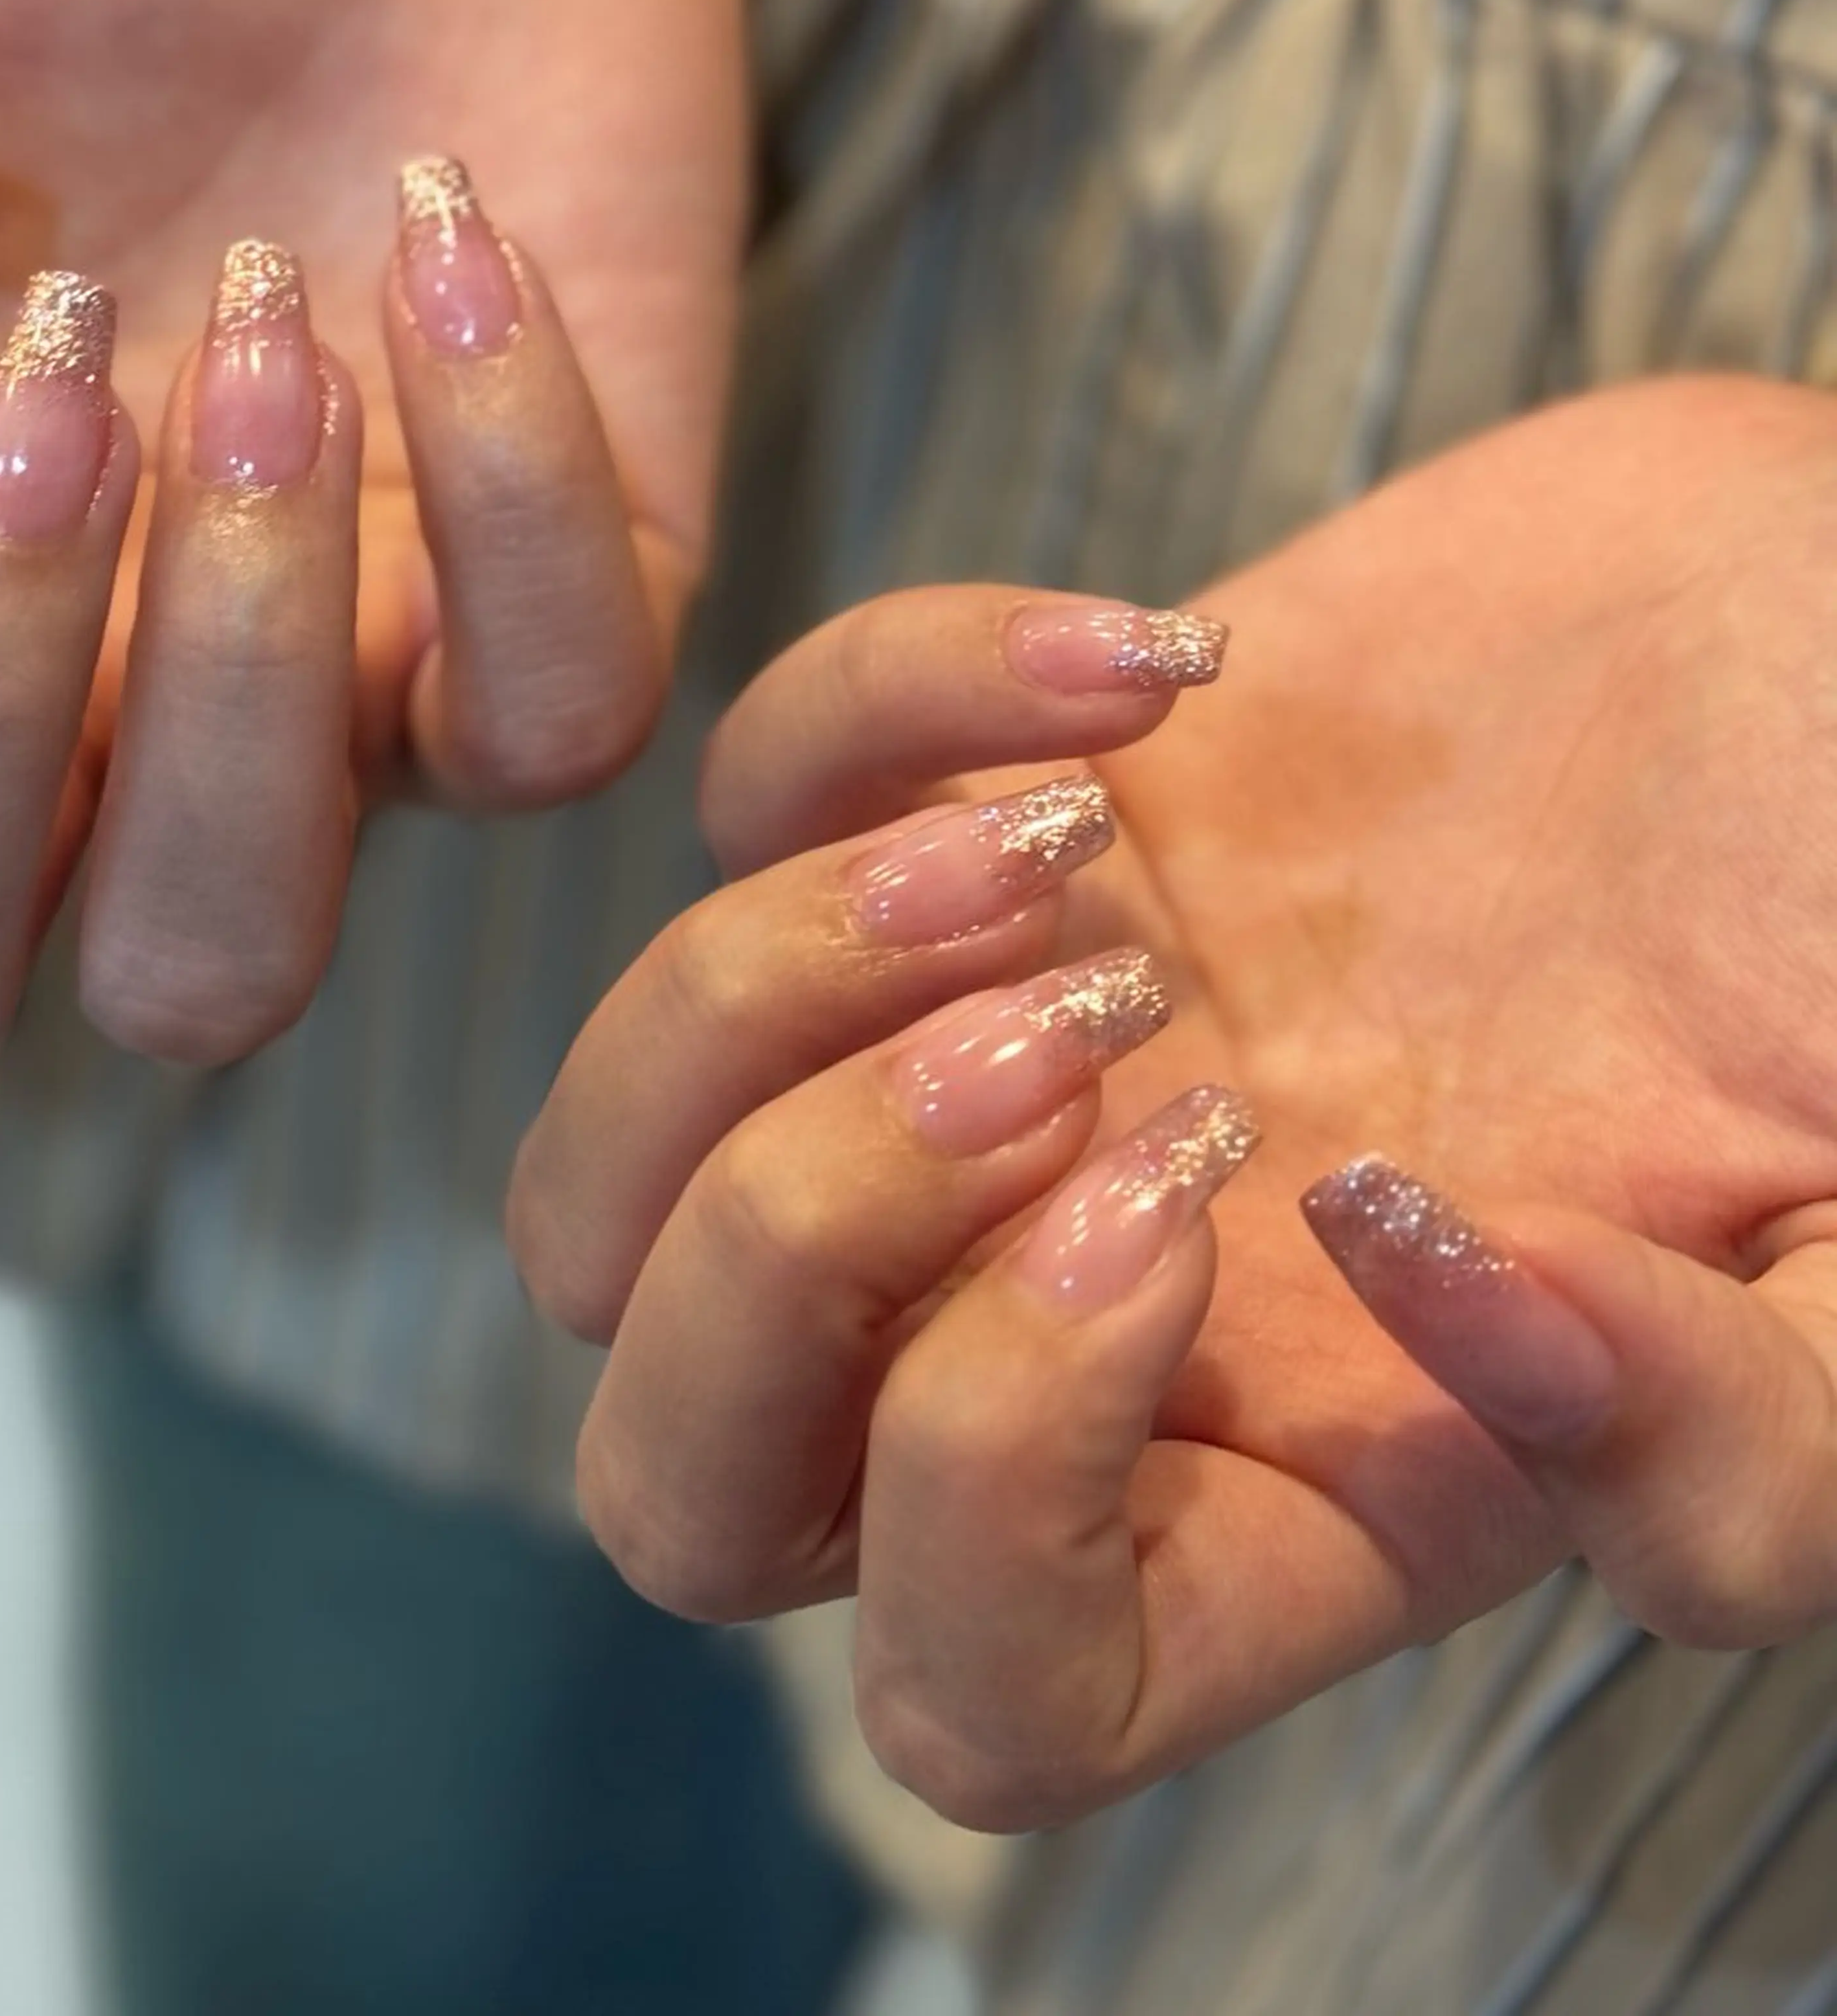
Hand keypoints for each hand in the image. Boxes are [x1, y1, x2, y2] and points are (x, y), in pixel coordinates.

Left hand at [508, 376, 1836, 1830]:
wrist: (1808, 632)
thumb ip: (1757, 1429)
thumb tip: (1458, 1310)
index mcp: (1294, 1488)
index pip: (972, 1692)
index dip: (991, 1496)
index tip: (1200, 1204)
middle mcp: (1079, 1314)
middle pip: (682, 1470)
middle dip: (796, 1237)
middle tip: (1083, 1029)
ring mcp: (975, 1069)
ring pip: (608, 1176)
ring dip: (772, 990)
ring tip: (1074, 854)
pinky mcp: (947, 829)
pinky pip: (740, 802)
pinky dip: (881, 707)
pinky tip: (1159, 668)